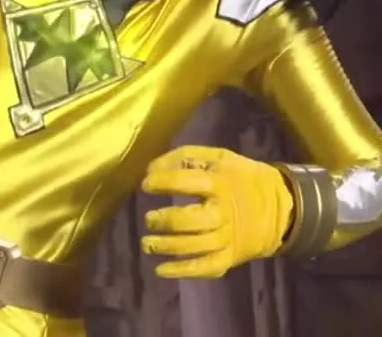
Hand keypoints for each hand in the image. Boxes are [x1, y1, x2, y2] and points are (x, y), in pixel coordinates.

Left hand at [139, 145, 294, 277]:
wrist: (281, 208)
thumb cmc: (240, 178)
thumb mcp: (218, 157)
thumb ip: (184, 157)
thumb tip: (151, 169)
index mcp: (220, 183)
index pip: (187, 182)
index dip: (163, 182)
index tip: (146, 185)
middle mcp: (223, 212)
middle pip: (190, 220)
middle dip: (164, 221)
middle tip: (148, 219)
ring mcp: (228, 237)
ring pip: (195, 246)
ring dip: (166, 247)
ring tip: (147, 244)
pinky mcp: (231, 257)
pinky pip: (206, 267)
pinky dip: (182, 271)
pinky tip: (161, 270)